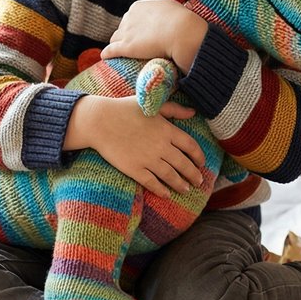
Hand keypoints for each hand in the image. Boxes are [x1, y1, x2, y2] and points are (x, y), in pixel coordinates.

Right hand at [65, 96, 205, 196]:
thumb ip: (174, 109)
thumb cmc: (124, 109)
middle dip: (194, 175)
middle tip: (198, 182)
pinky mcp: (134, 169)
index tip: (201, 163)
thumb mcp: (152, 105)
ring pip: (171, 176)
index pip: (191, 146)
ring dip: (181, 185)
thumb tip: (193, 112)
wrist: (99, 121)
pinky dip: (161, 190)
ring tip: (186, 189)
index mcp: (167, 129)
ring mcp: (148, 159)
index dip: (199, 157)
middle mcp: (161, 146)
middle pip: (184, 164)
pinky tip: (166, 194)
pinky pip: (152, 183)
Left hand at [101, 0, 207, 72]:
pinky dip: (108, 54)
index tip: (141, 35)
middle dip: (126, 36)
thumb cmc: (181, 20)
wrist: (181, 31)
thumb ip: (162, 9)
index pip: (130, 18)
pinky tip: (106, 58)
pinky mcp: (126, 47)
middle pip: (122, 28)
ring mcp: (126, 32)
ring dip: (118, 46)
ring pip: (115, 39)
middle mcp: (129, 17)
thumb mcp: (170, 7)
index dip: (135, 28)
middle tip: (134, 46)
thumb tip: (165, 11)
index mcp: (138, 7)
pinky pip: (110, 50)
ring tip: (121, 54)